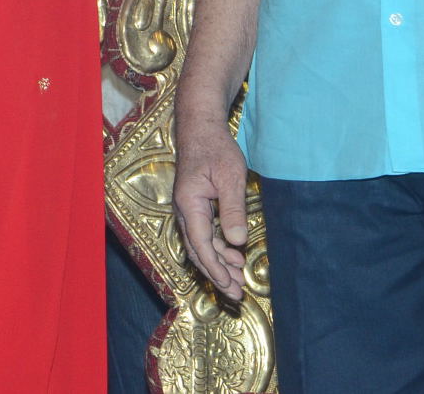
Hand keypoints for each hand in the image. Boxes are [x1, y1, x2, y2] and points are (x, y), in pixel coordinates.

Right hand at [172, 111, 250, 300]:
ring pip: (200, 244)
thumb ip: (232, 210)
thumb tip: (236, 242)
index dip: (216, 268)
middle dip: (216, 273)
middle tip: (237, 294)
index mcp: (189, 204)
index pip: (201, 244)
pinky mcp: (195, 206)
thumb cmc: (216, 149)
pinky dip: (218, 248)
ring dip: (218, 263)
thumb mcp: (230, 178)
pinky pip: (203, 234)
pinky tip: (234, 254)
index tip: (230, 286)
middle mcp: (184, 210)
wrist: (200, 129)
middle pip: (197, 250)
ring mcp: (187, 208)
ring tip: (239, 279)